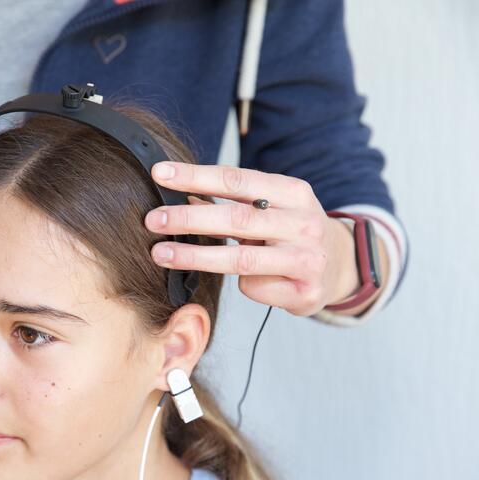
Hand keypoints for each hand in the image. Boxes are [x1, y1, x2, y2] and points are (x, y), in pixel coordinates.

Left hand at [144, 162, 360, 315]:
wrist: (341, 267)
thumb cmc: (292, 232)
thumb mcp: (271, 208)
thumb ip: (232, 203)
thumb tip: (180, 196)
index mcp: (293, 192)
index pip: (237, 179)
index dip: (196, 176)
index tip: (160, 173)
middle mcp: (303, 222)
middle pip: (236, 218)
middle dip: (189, 218)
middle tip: (153, 219)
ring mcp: (307, 258)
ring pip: (241, 259)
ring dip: (195, 256)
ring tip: (160, 253)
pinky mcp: (305, 291)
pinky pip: (254, 287)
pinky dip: (241, 284)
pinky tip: (247, 282)